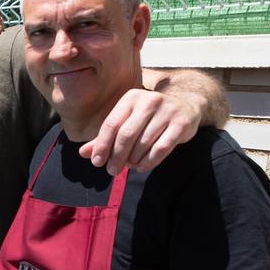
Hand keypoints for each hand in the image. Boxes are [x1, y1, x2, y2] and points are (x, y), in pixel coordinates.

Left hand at [79, 87, 199, 174]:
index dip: (101, 146)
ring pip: (143, 143)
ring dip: (133, 160)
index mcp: (131, 98)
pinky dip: (149, 162)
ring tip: (129, 166)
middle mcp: (149, 100)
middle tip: (112, 171)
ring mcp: (167, 111)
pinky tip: (142, 167)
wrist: (186, 105)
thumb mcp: (126, 121)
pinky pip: (161, 148)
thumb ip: (105, 137)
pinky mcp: (181, 123)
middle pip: (126, 135)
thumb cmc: (148, 117)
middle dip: (116, 157)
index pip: (111, 124)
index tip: (97, 162)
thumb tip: (83, 153)